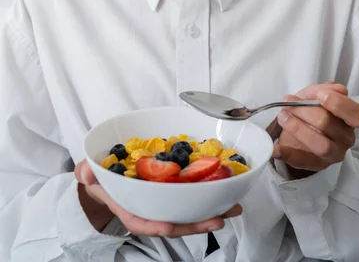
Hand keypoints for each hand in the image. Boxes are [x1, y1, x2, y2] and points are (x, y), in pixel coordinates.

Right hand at [75, 160, 241, 236]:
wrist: (106, 178)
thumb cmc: (99, 177)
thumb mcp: (89, 173)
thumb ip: (87, 172)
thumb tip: (86, 173)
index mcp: (130, 208)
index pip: (144, 222)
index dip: (156, 225)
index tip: (169, 226)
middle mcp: (150, 209)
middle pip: (174, 221)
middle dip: (196, 224)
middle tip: (218, 219)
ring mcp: (163, 202)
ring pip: (188, 212)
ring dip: (210, 211)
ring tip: (232, 208)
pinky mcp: (172, 192)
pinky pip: (191, 197)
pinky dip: (208, 196)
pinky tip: (225, 192)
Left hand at [272, 82, 358, 178]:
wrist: (299, 135)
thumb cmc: (310, 112)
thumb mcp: (313, 96)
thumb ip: (321, 90)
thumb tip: (336, 88)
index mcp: (349, 120)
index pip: (357, 115)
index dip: (339, 104)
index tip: (320, 94)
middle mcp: (346, 138)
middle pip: (329, 124)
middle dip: (305, 110)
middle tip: (288, 102)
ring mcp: (333, 154)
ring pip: (321, 145)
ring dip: (298, 128)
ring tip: (282, 116)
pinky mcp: (316, 164)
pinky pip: (302, 161)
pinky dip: (286, 154)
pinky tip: (274, 148)